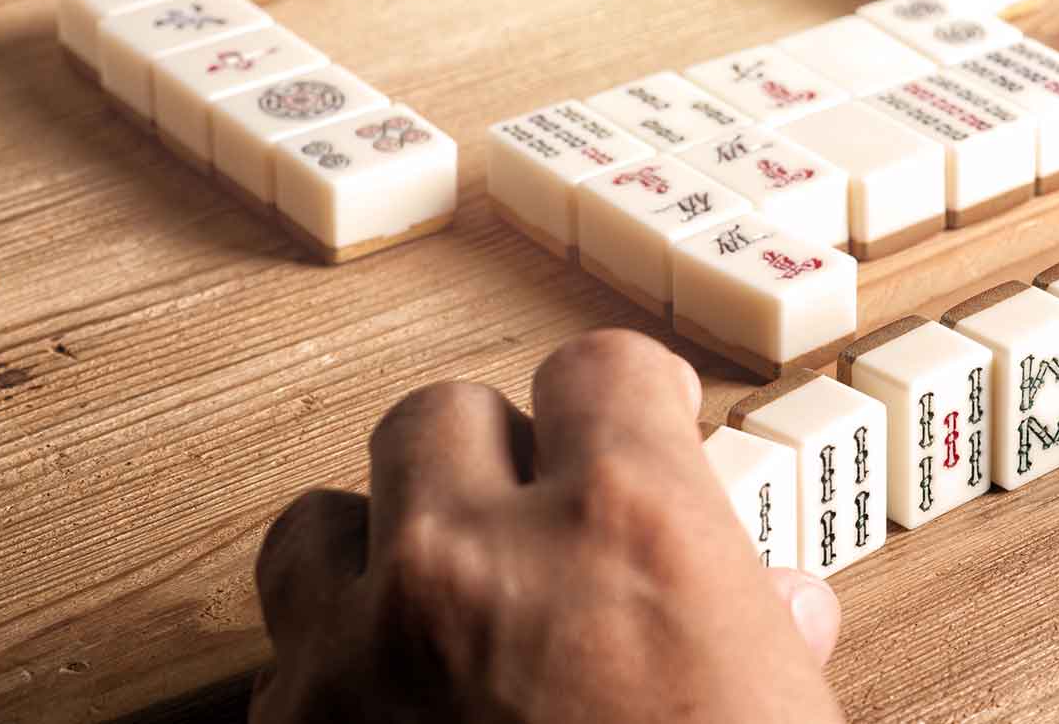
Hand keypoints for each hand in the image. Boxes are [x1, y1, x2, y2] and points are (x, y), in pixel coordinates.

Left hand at [251, 330, 845, 722]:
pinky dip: (331, 670)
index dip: (626, 397)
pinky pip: (281, 658)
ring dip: (375, 551)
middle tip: (534, 521)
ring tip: (432, 601)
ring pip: (318, 523)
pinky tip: (391, 715)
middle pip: (439, 416)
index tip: (633, 415)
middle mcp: (473, 562)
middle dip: (493, 461)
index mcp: (626, 529)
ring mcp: (360, 655)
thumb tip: (777, 605)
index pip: (599, 369)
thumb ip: (764, 640)